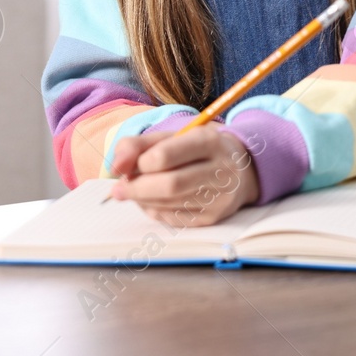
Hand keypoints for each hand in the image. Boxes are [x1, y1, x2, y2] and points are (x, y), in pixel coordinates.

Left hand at [109, 126, 259, 226]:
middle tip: (118, 189)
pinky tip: (154, 201)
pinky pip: (174, 219)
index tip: (128, 165)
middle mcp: (221, 169)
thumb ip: (137, 145)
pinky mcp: (214, 217)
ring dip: (143, 200)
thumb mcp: (171, 137)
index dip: (139, 163)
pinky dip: (155, 211)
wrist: (240, 169)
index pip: (166, 155)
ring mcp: (220, 196)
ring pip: (170, 204)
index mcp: (210, 141)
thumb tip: (115, 168)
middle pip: (169, 185)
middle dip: (136, 188)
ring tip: (136, 192)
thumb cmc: (196, 150)